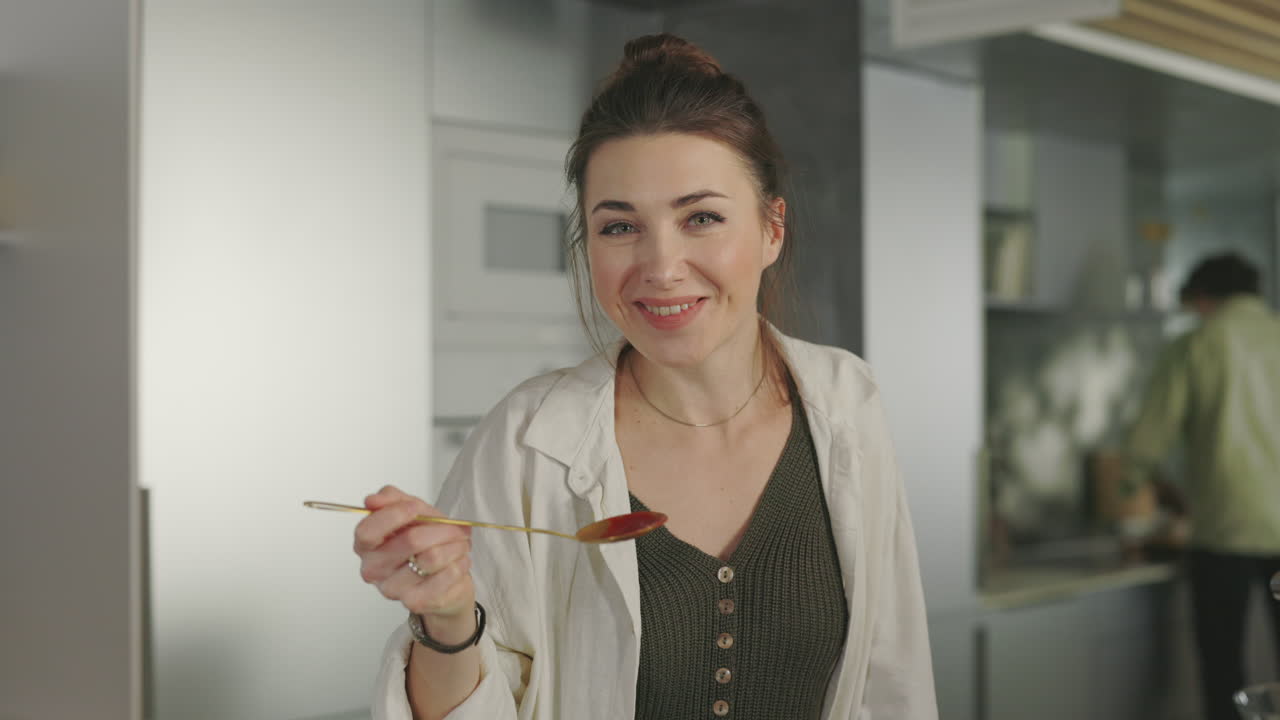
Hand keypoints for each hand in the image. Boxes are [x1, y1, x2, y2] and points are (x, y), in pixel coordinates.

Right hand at [354, 485, 475, 629]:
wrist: (444, 576)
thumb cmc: (425, 542)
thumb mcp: (411, 512)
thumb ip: (392, 500)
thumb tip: (373, 500)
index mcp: (366, 545)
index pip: (368, 530)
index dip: (395, 515)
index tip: (416, 507)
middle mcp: (373, 569)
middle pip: (410, 540)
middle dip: (441, 529)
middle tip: (456, 529)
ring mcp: (392, 588)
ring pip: (432, 557)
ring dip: (455, 546)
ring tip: (460, 544)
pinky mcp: (414, 602)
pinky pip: (445, 576)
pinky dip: (460, 563)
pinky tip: (460, 560)